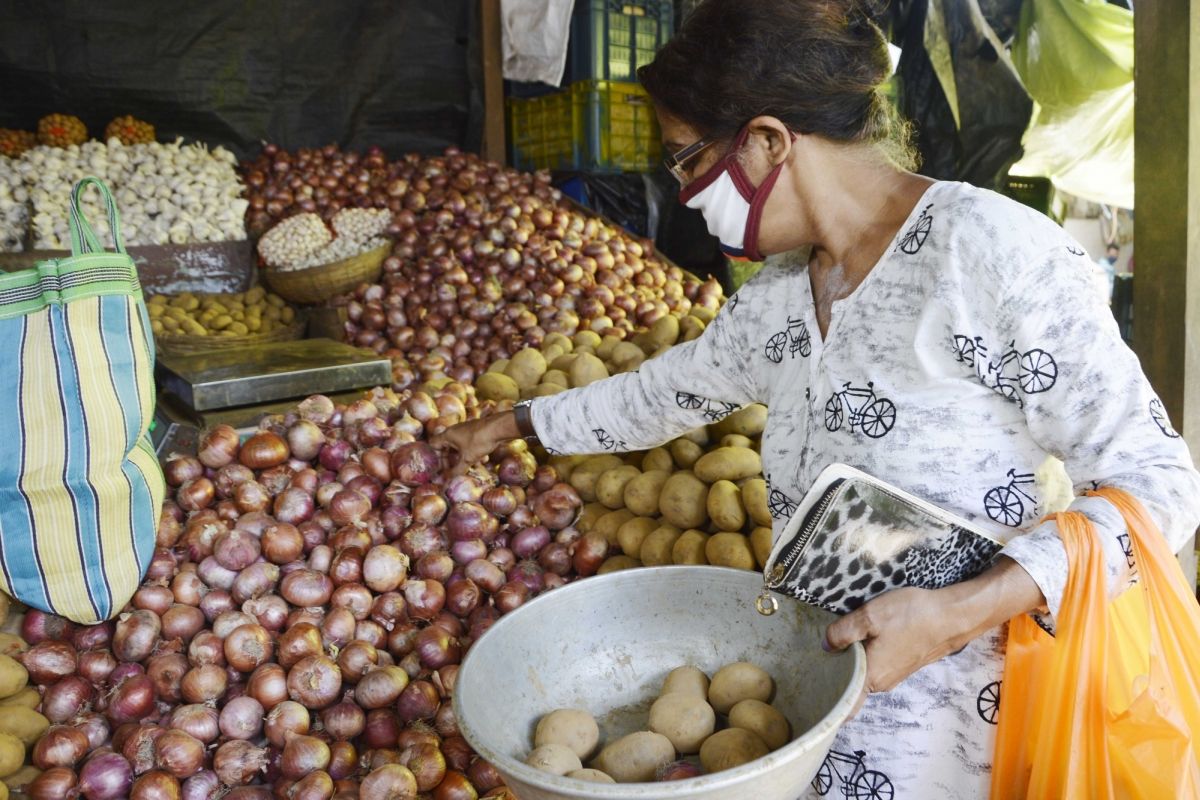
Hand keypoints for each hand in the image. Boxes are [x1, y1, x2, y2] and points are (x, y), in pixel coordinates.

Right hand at [429, 411, 520, 471]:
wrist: (499, 427)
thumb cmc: (479, 441)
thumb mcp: (468, 459)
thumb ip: (458, 470)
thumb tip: (450, 479)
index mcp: (448, 435)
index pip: (434, 445)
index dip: (437, 457)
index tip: (443, 467)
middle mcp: (455, 431)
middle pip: (447, 447)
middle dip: (452, 460)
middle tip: (455, 469)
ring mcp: (466, 430)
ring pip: (461, 447)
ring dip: (465, 458)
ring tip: (472, 467)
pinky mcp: (476, 431)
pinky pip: (471, 444)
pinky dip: (474, 453)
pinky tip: (484, 460)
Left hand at [824, 557, 1044, 712]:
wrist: (952, 615)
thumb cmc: (914, 616)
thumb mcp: (871, 616)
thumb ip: (844, 632)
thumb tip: (826, 645)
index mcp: (872, 677)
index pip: (847, 705)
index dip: (830, 701)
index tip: (812, 693)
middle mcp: (882, 682)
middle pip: (851, 685)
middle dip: (834, 673)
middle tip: (813, 657)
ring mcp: (894, 674)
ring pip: (864, 673)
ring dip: (851, 661)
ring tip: (833, 644)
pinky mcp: (902, 662)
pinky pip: (876, 664)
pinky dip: (865, 655)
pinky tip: (858, 638)